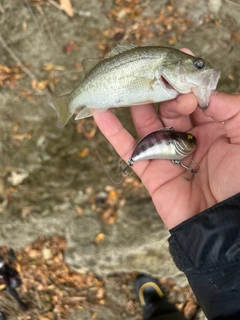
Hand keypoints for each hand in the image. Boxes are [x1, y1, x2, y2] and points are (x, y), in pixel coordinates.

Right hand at [94, 76, 239, 229]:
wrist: (224, 223)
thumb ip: (229, 107)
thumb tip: (200, 92)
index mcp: (213, 129)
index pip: (194, 99)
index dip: (187, 84)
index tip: (182, 65)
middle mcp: (188, 138)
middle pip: (168, 108)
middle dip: (163, 92)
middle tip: (158, 80)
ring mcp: (166, 153)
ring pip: (145, 123)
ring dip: (133, 103)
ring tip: (121, 82)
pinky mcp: (148, 170)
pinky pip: (127, 148)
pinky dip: (112, 131)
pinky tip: (99, 111)